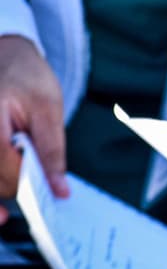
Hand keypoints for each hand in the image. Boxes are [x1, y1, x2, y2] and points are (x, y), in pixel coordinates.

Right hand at [0, 35, 68, 222]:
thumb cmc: (27, 78)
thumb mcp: (49, 109)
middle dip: (9, 191)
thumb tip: (59, 190)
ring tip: (5, 212)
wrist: (4, 56)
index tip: (48, 193)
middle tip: (36, 196)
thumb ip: (52, 151)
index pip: (4, 167)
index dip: (25, 186)